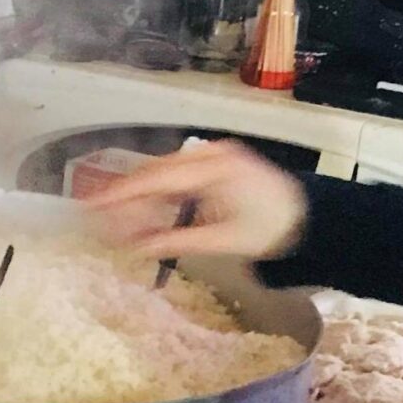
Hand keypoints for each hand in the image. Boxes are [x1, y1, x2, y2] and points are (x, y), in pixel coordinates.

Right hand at [88, 140, 306, 263]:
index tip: (92, 204)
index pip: (156, 177)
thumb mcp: (223, 240)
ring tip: (114, 217)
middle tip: (94, 214)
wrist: (309, 217)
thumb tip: (136, 248)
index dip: (121, 192)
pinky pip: (175, 175)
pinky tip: (142, 210)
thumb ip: (177, 241)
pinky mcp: (213, 165)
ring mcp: (212, 157)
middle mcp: (209, 155)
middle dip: (124, 195)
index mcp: (214, 169)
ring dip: (138, 195)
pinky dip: (156, 192)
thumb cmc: (272, 229)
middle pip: (154, 172)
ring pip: (161, 173)